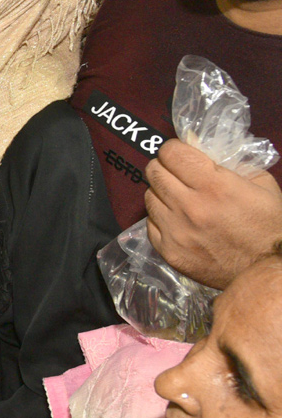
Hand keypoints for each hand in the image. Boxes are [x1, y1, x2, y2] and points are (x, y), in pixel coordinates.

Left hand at [145, 139, 281, 288]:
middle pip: (154, 171)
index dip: (175, 150)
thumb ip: (228, 162)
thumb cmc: (269, 225)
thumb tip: (198, 149)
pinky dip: (161, 218)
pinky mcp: (169, 251)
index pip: (170, 152)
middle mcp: (189, 206)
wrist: (268, 269)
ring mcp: (176, 230)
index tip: (182, 155)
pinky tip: (179, 221)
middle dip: (165, 167)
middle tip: (178, 175)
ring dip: (162, 193)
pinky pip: (150, 223)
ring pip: (148, 196)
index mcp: (213, 186)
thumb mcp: (260, 183)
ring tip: (180, 199)